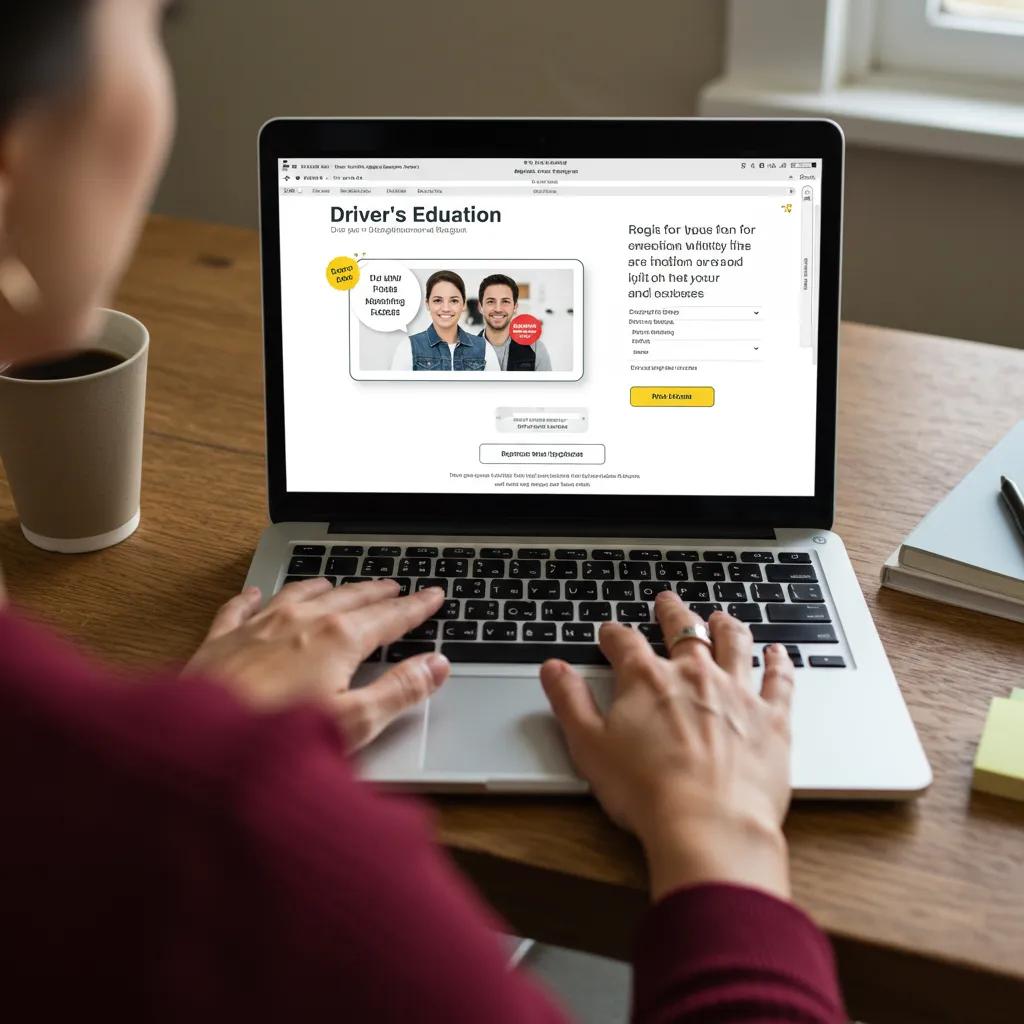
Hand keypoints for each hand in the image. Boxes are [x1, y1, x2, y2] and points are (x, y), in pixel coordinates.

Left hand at [184, 578, 449, 749]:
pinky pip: (240, 608)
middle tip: (396, 586)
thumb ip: (400, 691)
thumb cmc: (277, 742)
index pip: (390, 617)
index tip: (434, 596)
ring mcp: (257, 628)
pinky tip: (255, 593)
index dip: (417, 607)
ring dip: (325, 587)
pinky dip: (253, 597)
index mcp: (337, 640)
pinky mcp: (220, 642)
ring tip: (338, 583)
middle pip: (349, 599)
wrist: (200, 749)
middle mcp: (299, 623)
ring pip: (299, 594)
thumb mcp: (355, 723)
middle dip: (377, 592)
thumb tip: (435, 666)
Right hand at [541, 592, 794, 901]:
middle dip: (672, 612)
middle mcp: (694, 674)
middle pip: (682, 629)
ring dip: (726, 626)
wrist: (709, 824)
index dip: (614, 634)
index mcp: (646, 679)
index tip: (610, 632)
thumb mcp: (589, 746)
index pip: (625, 642)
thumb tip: (552, 669)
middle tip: (666, 602)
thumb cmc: (647, 791)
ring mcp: (737, 693)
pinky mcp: (771, 719)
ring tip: (721, 616)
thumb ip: (569, 701)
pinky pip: (779, 680)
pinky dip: (780, 663)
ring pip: (734, 643)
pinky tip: (780, 652)